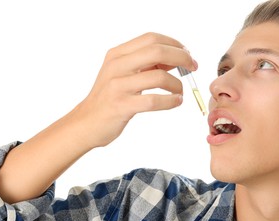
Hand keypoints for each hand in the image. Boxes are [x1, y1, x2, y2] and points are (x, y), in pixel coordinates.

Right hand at [71, 32, 197, 147]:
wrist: (86, 123)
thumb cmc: (108, 98)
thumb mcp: (122, 74)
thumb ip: (145, 64)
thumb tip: (176, 57)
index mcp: (117, 55)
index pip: (151, 38)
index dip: (174, 43)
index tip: (187, 53)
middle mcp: (116, 66)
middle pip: (157, 51)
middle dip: (181, 57)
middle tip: (193, 67)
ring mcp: (117, 86)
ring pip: (158, 77)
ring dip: (177, 84)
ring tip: (180, 91)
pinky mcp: (121, 106)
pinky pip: (154, 101)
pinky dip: (171, 101)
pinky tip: (176, 102)